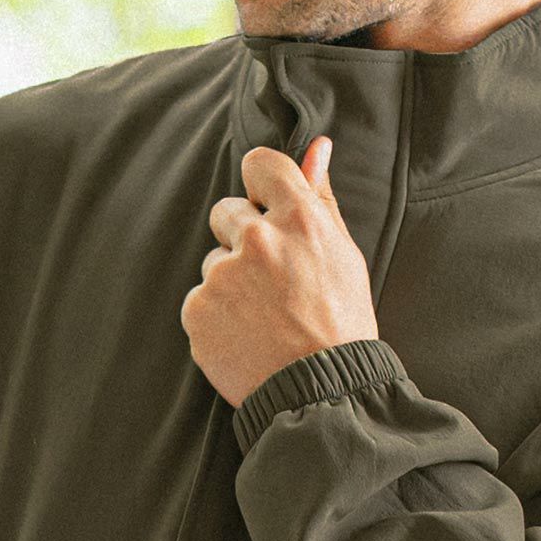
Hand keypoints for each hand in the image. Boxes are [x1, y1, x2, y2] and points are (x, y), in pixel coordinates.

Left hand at [181, 136, 377, 408]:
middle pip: (227, 211)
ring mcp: (222, 276)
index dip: (262, 186)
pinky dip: (216, 317)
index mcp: (299, 218)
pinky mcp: (197, 310)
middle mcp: (257, 240)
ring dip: (230, 283)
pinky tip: (245, 337)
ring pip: (214, 262)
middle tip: (273, 282)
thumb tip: (318, 145)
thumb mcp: (343, 256)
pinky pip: (200, 299)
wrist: (322, 395)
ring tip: (263, 319)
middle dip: (244, 240)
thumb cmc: (340, 324)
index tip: (267, 207)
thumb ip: (321, 198)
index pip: (260, 163)